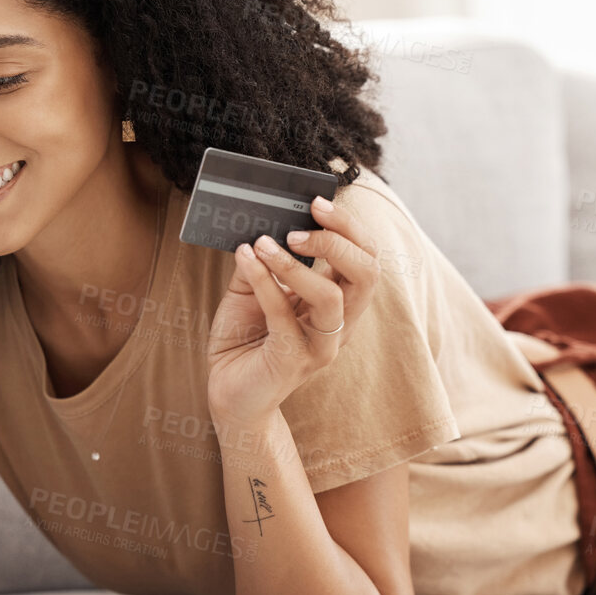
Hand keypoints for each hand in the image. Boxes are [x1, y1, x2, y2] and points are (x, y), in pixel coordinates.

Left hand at [206, 196, 381, 421]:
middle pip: (367, 273)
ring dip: (298, 263)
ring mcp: (321, 346)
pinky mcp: (293, 360)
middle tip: (301, 222)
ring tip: (265, 243)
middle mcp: (340, 324)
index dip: (348, 227)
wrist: (228, 392)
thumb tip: (261, 223)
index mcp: (339, 302)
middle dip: (339, 238)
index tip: (317, 202)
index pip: (365, 258)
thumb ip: (262, 260)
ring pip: (333, 296)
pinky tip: (246, 258)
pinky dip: (264, 280)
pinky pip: (284, 315)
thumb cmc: (244, 339)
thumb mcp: (252, 289)